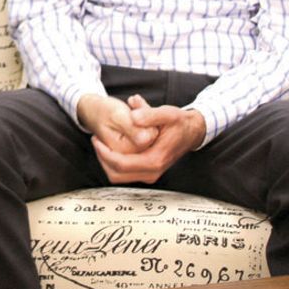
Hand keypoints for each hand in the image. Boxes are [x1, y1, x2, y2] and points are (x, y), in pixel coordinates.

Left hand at [90, 95, 205, 183]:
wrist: (192, 131)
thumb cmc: (179, 123)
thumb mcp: (166, 113)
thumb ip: (149, 114)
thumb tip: (133, 117)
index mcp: (154, 160)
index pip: (121, 164)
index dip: (104, 153)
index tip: (96, 139)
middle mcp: (151, 172)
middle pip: (116, 174)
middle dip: (102, 158)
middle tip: (96, 140)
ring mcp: (149, 174)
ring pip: (118, 176)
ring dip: (107, 161)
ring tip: (102, 142)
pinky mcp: (147, 171)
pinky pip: (124, 173)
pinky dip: (114, 162)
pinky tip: (112, 145)